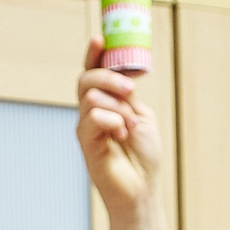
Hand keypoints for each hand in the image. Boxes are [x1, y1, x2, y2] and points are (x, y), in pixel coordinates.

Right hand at [77, 37, 163, 216]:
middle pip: (87, 79)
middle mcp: (91, 113)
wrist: (142, 190)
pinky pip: (93, 117)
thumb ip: (127, 96)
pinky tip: (122, 136)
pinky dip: (113, 121)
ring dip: (118, 107)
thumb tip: (120, 76)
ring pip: (91, 96)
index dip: (94, 54)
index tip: (101, 39)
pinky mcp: (85, 143)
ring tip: (130, 127)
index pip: (93, 72)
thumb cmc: (143, 157)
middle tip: (130, 89)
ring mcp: (86, 127)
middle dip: (109, 77)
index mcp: (106, 103)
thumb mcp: (141, 116)